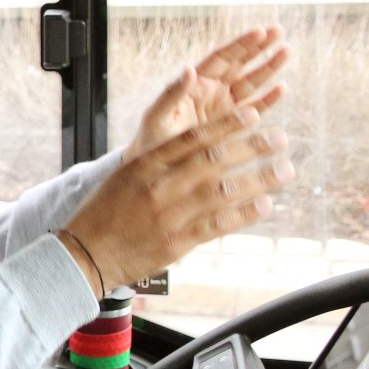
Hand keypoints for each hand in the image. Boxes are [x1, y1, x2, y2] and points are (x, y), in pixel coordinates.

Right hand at [61, 107, 293, 295]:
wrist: (84, 254)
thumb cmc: (105, 213)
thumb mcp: (126, 176)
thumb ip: (161, 161)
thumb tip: (197, 144)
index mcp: (144, 164)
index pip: (192, 138)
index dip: (227, 125)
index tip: (253, 114)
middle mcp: (158, 186)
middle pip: (213, 160)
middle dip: (252, 147)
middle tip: (279, 138)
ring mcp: (168, 215)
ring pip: (223, 191)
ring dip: (259, 179)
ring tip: (284, 170)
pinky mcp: (176, 243)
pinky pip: (217, 225)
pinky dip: (244, 214)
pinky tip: (265, 204)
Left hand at [124, 25, 289, 162]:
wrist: (157, 167)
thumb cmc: (152, 138)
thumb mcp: (157, 115)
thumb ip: (172, 93)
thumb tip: (189, 68)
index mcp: (194, 83)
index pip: (221, 58)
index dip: (240, 44)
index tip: (259, 30)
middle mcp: (212, 90)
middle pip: (239, 63)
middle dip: (259, 47)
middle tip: (280, 29)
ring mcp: (224, 106)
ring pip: (251, 82)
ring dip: (268, 67)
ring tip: (287, 50)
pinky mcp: (233, 123)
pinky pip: (254, 108)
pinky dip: (268, 99)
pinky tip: (282, 88)